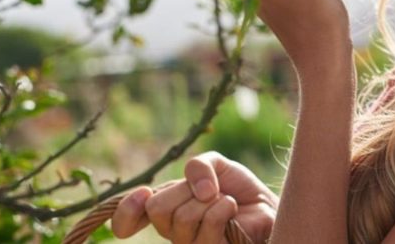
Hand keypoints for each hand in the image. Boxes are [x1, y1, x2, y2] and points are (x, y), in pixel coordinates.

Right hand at [111, 151, 276, 242]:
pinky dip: (222, 208)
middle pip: (157, 209)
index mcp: (167, 208)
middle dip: (186, 191)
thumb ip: (199, 166)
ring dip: (209, 200)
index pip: (129, 218)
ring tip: (224, 202)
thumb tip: (200, 190)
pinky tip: (232, 210)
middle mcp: (173, 231)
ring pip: (182, 217)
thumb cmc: (238, 188)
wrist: (268, 205)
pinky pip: (207, 226)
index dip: (127, 211)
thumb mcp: (215, 163)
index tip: (142, 195)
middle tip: (208, 191)